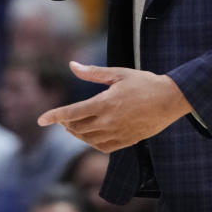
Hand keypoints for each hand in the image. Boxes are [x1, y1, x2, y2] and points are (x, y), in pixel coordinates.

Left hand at [36, 61, 191, 151]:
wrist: (170, 100)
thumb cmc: (144, 83)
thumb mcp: (118, 73)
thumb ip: (92, 72)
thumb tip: (72, 65)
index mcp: (105, 103)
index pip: (72, 113)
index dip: (54, 116)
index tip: (40, 120)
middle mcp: (109, 121)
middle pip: (77, 128)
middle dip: (65, 123)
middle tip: (62, 117)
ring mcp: (118, 133)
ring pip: (88, 139)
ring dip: (76, 133)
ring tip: (72, 126)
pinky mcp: (127, 141)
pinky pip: (102, 146)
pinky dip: (91, 142)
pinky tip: (90, 135)